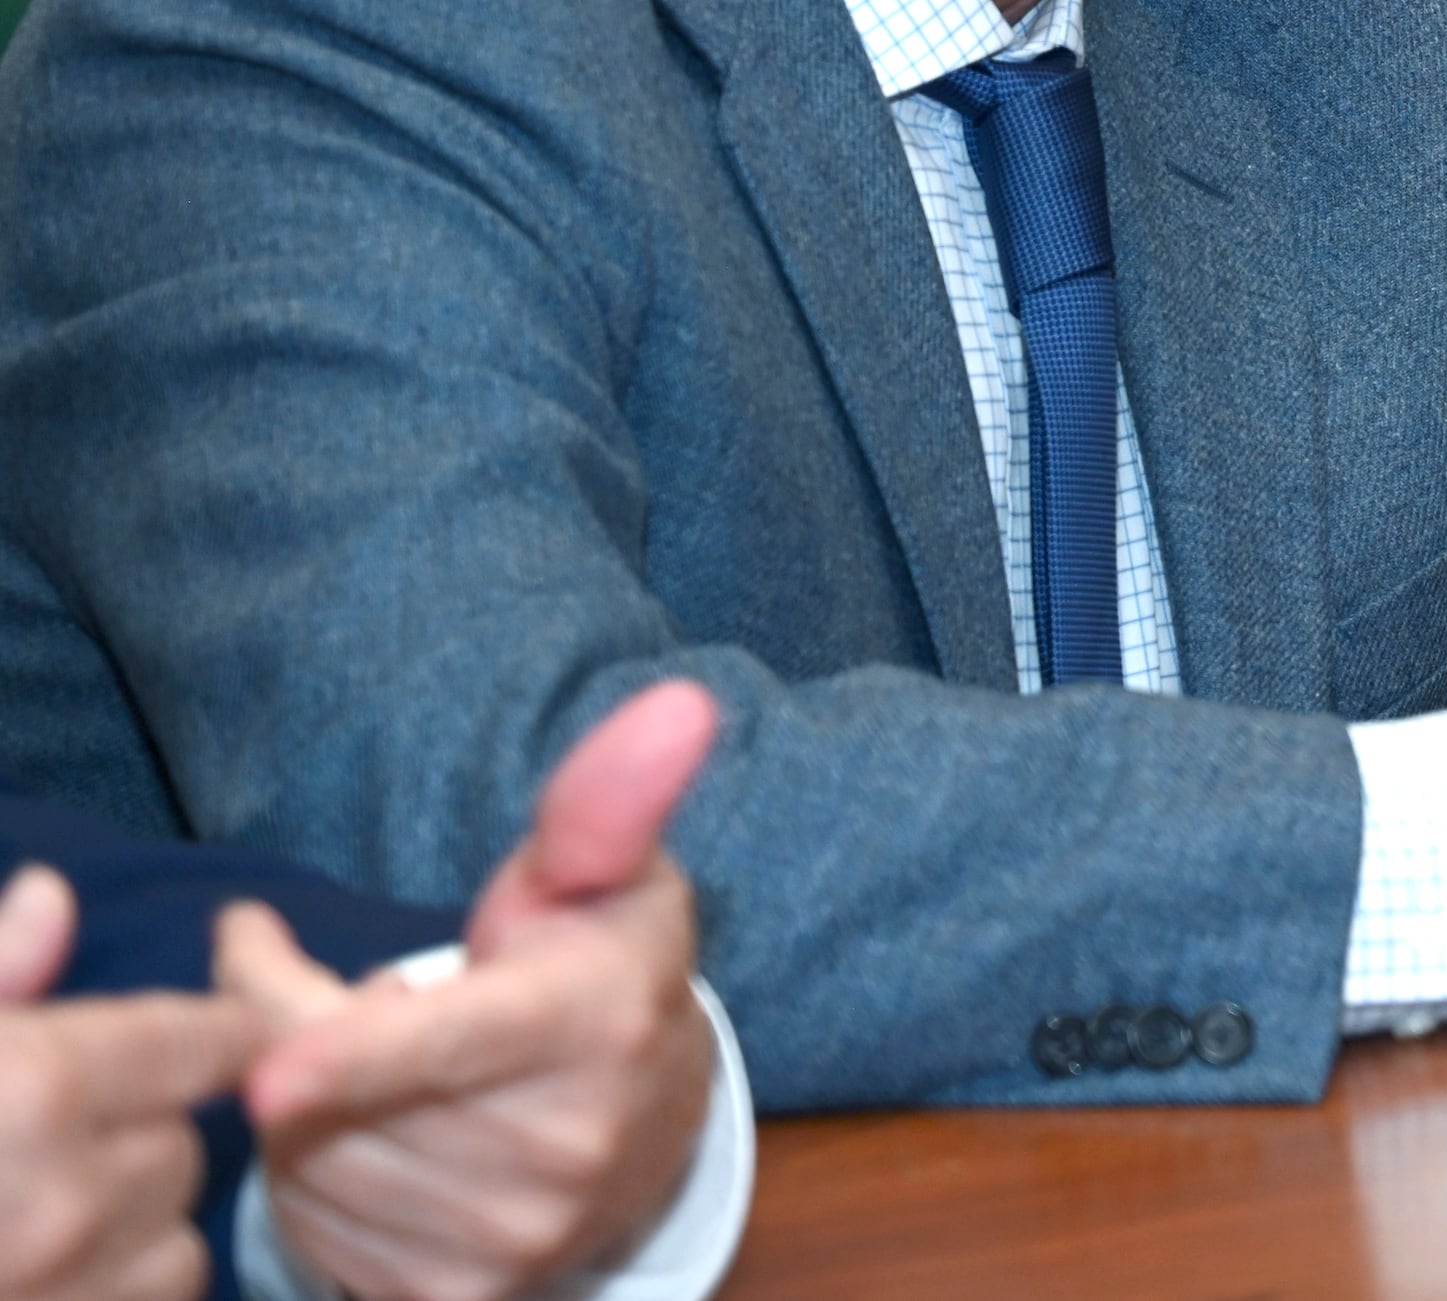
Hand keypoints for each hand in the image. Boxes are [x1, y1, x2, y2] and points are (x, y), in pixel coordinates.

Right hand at [0, 862, 264, 1300]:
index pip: (205, 1038)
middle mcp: (63, 1198)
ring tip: (47, 1213)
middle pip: (184, 1145)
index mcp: (30, 1092)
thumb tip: (52, 893)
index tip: (207, 1036)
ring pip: (173, 1236)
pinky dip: (115, 1285)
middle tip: (63, 1141)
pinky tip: (53, 1269)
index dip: (210, 1034)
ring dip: (132, 1223)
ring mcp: (68, 1289)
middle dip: (140, 1135)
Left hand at [229, 677, 723, 1300]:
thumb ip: (603, 800)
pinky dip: (314, 1181)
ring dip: (304, 1113)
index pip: (456, 1043)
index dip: (358, 1054)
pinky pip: (319, 1237)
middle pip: (347, 1099)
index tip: (269, 1073)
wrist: (647, 1125)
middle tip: (337, 992)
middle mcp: (569, 1149)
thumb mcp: (603, 873)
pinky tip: (370, 1138)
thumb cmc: (594, 966)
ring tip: (370, 1069)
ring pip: (316, 1169)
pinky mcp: (465, 1297)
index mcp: (599, 1025)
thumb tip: (679, 702)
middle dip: (298, 1032)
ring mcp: (517, 1239)